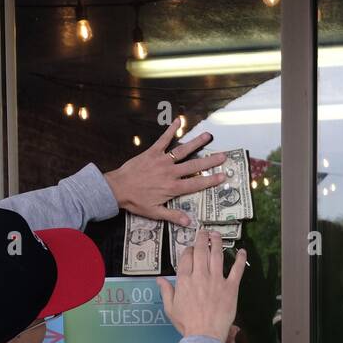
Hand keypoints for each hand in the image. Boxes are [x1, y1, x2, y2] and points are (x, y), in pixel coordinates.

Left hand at [104, 117, 226, 226]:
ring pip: (182, 151)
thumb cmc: (136, 202)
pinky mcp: (152, 152)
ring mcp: (162, 161)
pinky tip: (178, 121)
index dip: (210, 181)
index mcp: (173, 188)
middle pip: (194, 166)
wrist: (118, 188)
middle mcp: (171, 173)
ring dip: (196, 143)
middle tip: (223, 155)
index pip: (196, 184)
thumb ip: (173, 216)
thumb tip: (189, 222)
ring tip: (208, 135)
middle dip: (210, 161)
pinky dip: (170, 130)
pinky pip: (163, 140)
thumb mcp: (155, 213)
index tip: (223, 176)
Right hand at [157, 229, 244, 342]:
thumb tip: (159, 280)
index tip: (190, 248)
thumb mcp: (171, 308)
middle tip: (204, 232)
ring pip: (217, 255)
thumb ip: (166, 291)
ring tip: (216, 234)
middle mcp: (200, 276)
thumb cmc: (187, 323)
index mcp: (185, 280)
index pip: (186, 257)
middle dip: (202, 238)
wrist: (205, 335)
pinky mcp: (230, 287)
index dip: (188, 249)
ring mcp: (217, 280)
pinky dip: (240, 259)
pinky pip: (237, 270)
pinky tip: (242, 251)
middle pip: (201, 251)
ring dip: (217, 242)